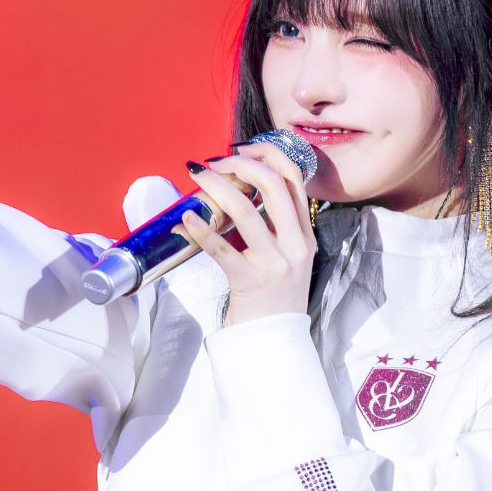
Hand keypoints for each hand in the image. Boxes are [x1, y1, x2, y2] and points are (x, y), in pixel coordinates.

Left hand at [182, 142, 315, 325]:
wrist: (274, 341)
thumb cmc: (273, 297)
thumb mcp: (288, 257)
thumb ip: (276, 226)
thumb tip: (240, 188)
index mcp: (304, 235)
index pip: (294, 179)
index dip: (267, 154)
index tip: (242, 149)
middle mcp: (294, 245)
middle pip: (272, 185)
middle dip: (240, 164)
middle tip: (215, 162)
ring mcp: (273, 263)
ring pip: (245, 211)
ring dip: (217, 186)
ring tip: (198, 177)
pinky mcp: (248, 281)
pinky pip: (221, 248)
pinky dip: (201, 229)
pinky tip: (187, 218)